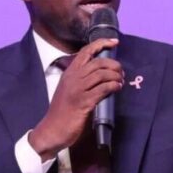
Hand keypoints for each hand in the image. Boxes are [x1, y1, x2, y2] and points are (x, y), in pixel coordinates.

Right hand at [29, 38, 122, 160]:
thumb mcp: (69, 90)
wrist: (52, 130)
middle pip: (98, 62)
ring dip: (115, 76)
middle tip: (121, 72)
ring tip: (120, 81)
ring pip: (102, 74)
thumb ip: (81, 80)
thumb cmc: (62, 112)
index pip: (85, 51)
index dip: (101, 43)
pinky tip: (117, 88)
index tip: (114, 42)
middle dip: (114, 64)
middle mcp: (73, 78)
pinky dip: (113, 86)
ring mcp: (78, 90)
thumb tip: (102, 74)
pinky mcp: (84, 102)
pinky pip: (103, 89)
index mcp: (69, 72)